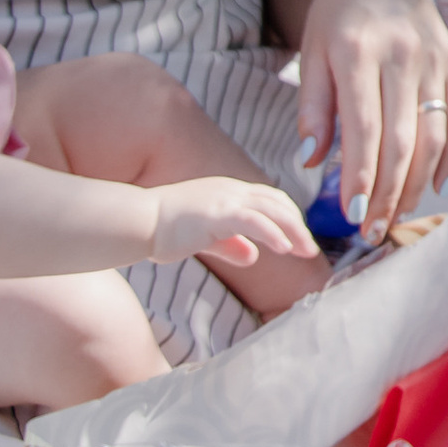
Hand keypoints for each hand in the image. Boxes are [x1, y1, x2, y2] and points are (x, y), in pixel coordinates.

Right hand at [150, 175, 318, 269]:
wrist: (137, 222)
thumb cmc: (164, 229)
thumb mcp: (205, 237)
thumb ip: (230, 244)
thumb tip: (253, 256)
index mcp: (230, 192)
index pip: (271, 200)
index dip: (289, 218)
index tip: (300, 239)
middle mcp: (232, 190)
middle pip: (278, 203)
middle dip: (298, 226)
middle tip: (310, 250)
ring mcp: (225, 199)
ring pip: (273, 210)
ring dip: (294, 231)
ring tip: (306, 251)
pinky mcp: (217, 213)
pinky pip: (254, 221)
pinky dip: (273, 233)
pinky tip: (285, 248)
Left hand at [293, 0, 447, 234]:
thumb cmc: (337, 12)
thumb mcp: (311, 51)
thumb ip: (313, 107)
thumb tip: (311, 162)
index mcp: (358, 51)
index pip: (363, 127)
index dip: (360, 176)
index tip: (351, 217)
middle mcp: (403, 55)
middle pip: (403, 138)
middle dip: (390, 192)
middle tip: (375, 231)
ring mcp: (434, 58)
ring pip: (435, 132)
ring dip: (420, 182)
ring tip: (401, 215)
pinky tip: (440, 183)